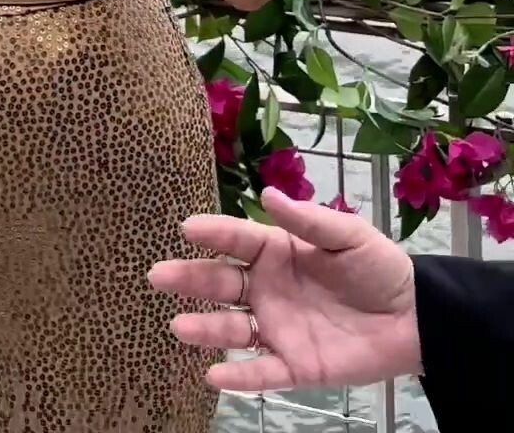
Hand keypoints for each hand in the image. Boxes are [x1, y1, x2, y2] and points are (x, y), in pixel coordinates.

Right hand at [147, 188, 420, 392]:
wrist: (414, 319)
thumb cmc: (378, 268)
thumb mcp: (348, 235)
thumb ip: (307, 220)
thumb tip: (266, 194)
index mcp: (278, 252)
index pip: (237, 240)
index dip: (213, 233)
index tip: (186, 228)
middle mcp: (268, 290)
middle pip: (222, 283)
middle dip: (189, 278)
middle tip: (157, 275)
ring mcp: (278, 329)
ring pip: (232, 329)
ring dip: (205, 328)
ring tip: (178, 325)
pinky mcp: (295, 367)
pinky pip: (262, 373)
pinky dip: (238, 376)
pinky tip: (214, 374)